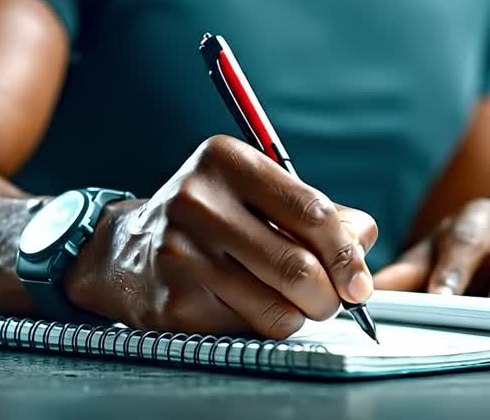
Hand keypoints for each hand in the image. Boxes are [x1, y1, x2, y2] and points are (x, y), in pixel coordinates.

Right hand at [63, 135, 376, 338]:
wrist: (127, 251)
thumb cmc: (212, 219)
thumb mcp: (259, 194)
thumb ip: (319, 213)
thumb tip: (362, 240)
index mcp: (227, 161)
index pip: (311, 212)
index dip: (346, 253)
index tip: (359, 280)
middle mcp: (198, 202)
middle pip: (299, 267)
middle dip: (331, 295)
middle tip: (335, 300)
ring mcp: (182, 254)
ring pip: (278, 306)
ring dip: (303, 314)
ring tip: (299, 304)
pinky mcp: (175, 302)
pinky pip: (250, 327)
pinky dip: (268, 324)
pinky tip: (254, 306)